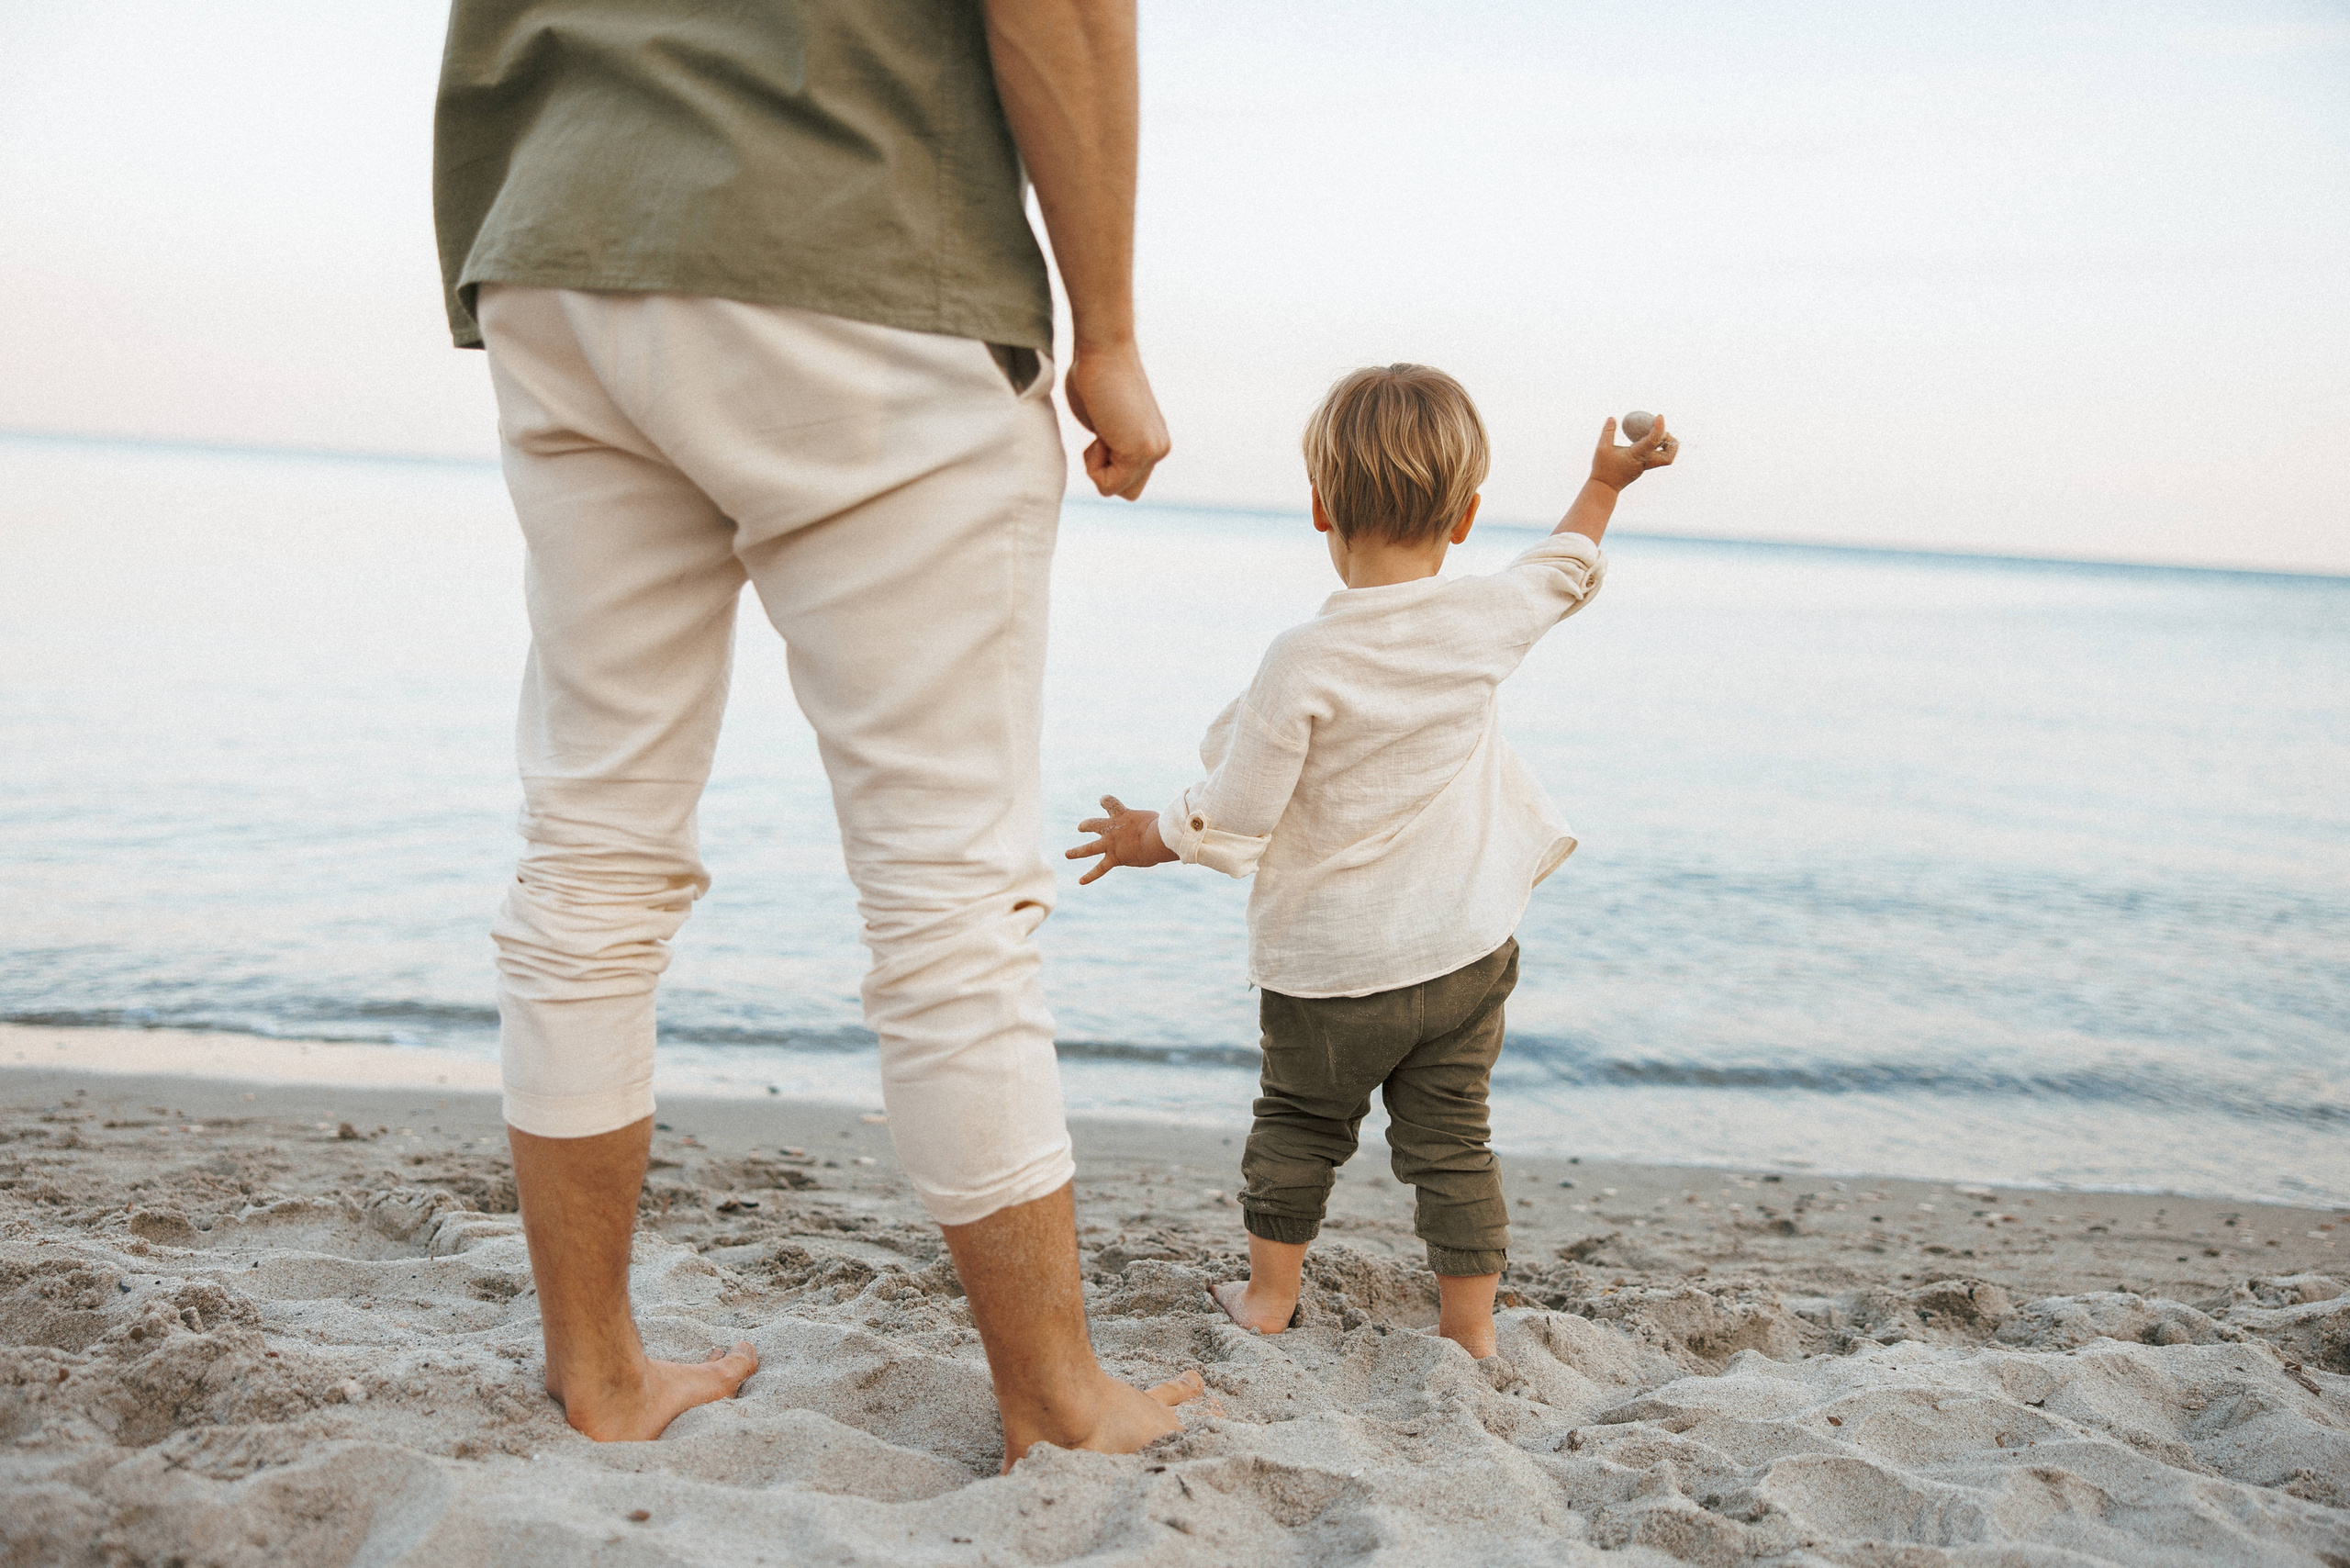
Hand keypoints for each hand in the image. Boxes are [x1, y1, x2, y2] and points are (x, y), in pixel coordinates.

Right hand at [1063, 345, 1170, 499]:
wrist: (1103, 350)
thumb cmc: (1092, 373)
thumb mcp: (1101, 420)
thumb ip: (1108, 442)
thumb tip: (1103, 448)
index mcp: (1151, 440)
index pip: (1126, 479)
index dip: (1103, 462)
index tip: (1100, 426)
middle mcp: (1159, 448)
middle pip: (1129, 492)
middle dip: (1106, 473)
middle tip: (1101, 433)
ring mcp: (1154, 451)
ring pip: (1118, 490)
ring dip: (1098, 466)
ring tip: (1101, 428)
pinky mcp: (1143, 452)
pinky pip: (1108, 484)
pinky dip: (1094, 463)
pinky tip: (1102, 430)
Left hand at [1065, 794, 1175, 884]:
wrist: (1156, 838)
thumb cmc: (1163, 827)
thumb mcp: (1158, 820)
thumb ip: (1156, 824)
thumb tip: (1171, 827)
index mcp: (1123, 814)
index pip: (1109, 803)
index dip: (1106, 801)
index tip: (1103, 801)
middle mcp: (1112, 828)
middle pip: (1094, 824)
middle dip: (1086, 825)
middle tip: (1081, 827)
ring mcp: (1110, 843)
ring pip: (1089, 848)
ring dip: (1077, 851)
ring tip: (1068, 853)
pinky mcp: (1114, 858)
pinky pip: (1099, 868)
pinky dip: (1090, 875)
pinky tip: (1081, 881)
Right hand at [1590, 414, 1677, 491]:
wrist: (1604, 488)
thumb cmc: (1602, 469)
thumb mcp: (1602, 448)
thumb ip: (1608, 432)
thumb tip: (1612, 418)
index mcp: (1636, 455)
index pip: (1653, 441)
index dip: (1659, 427)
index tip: (1660, 416)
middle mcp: (1644, 462)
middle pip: (1669, 456)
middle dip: (1672, 443)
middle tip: (1665, 432)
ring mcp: (1645, 467)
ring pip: (1666, 459)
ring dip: (1668, 447)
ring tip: (1658, 435)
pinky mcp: (1643, 468)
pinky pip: (1657, 458)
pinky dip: (1658, 448)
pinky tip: (1648, 440)